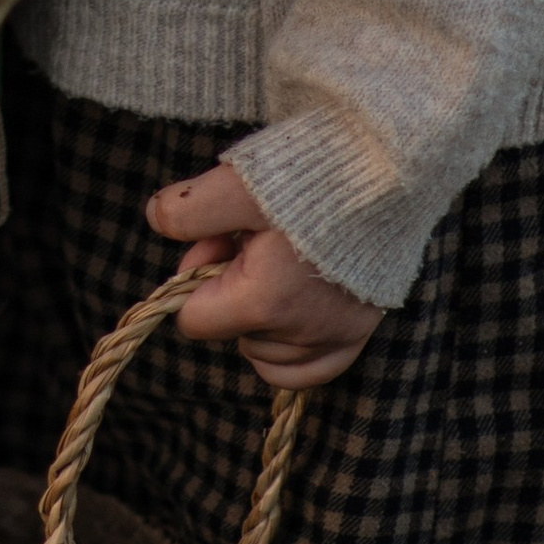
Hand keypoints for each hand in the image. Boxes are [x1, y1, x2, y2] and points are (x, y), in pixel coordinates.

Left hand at [145, 162, 381, 388]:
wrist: (387, 170)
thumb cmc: (311, 174)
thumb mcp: (238, 182)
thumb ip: (188, 209)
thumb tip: (156, 221)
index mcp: (264, 300)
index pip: (194, 320)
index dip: (194, 277)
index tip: (218, 239)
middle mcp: (301, 333)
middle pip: (232, 332)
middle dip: (229, 290)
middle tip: (251, 238)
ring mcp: (334, 339)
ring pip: (266, 353)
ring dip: (261, 316)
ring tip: (279, 261)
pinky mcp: (359, 336)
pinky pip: (306, 373)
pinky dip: (289, 350)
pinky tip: (290, 307)